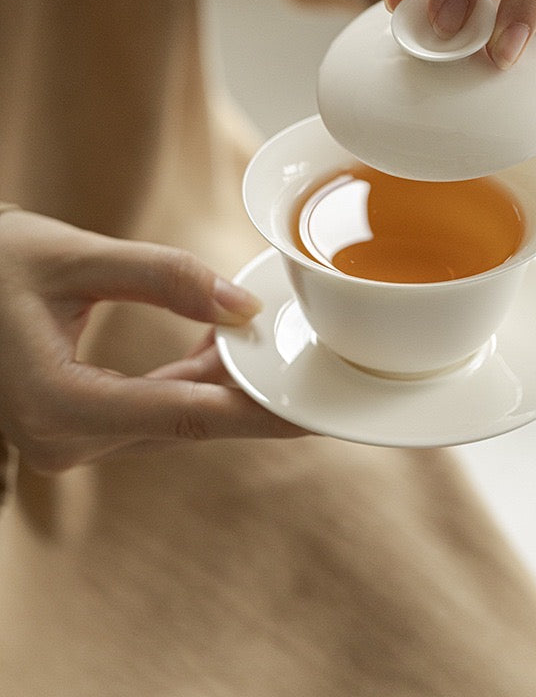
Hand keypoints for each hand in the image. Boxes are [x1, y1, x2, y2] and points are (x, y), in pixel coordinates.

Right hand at [0, 210, 304, 472]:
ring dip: (221, 385)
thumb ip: (164, 277)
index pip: (184, 413)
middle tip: (316, 374)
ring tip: (274, 346)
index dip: (255, 411)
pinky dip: (189, 381)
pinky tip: (223, 346)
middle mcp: (60, 439)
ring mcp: (64, 440)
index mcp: (57, 404)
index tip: (312, 411)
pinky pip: (148, 410)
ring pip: (171, 419)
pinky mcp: (71, 427)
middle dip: (251, 396)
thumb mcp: (74, 256)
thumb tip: (242, 303)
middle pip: (185, 423)